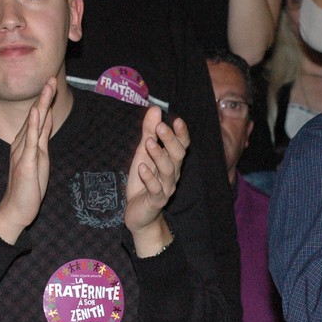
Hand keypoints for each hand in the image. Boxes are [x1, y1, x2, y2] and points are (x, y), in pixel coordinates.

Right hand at [0, 78, 56, 243]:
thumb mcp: (39, 159)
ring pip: (33, 124)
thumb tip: (47, 119)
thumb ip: (41, 139)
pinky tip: (37, 112)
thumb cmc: (28, 187)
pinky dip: (34, 126)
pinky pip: (30, 141)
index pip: (38, 118)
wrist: (16, 209)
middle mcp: (22, 144)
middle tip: (51, 77)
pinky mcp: (25, 163)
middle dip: (44, 96)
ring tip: (47, 88)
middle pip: (35, 116)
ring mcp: (23, 152)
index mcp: (26, 143)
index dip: (45, 100)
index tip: (52, 83)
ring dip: (41, 105)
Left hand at [124, 107, 188, 250]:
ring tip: (148, 142)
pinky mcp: (156, 201)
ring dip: (159, 155)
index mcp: (172, 161)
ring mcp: (166, 188)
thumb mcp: (143, 154)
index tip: (177, 119)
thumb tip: (155, 108)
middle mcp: (173, 174)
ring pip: (168, 171)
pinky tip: (142, 168)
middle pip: (178, 155)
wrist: (139, 213)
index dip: (181, 133)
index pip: (182, 145)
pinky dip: (149, 178)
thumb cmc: (143, 180)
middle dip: (170, 140)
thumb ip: (149, 132)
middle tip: (160, 126)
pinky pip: (156, 189)